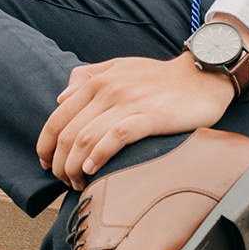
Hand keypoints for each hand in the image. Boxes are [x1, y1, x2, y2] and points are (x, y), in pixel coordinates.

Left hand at [38, 54, 237, 188]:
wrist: (202, 75)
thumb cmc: (161, 76)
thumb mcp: (120, 66)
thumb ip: (88, 77)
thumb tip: (61, 98)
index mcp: (98, 81)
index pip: (58, 117)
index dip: (46, 145)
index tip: (46, 164)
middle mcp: (108, 90)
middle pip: (69, 133)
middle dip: (60, 163)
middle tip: (64, 181)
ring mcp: (129, 103)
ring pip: (87, 138)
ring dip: (75, 167)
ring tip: (78, 183)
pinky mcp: (150, 117)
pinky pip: (115, 137)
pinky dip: (98, 156)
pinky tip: (93, 170)